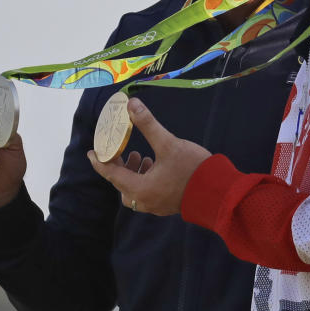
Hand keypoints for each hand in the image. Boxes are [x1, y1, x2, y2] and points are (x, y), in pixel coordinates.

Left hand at [87, 98, 210, 215]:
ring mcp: (156, 206)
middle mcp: (144, 201)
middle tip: (123, 150)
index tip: (90, 153)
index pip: (111, 174)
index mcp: (139, 188)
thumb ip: (148, 124)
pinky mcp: (167, 205)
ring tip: (142, 156)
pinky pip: (147, 193)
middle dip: (119, 166)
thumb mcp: (168, 143)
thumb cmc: (192, 169)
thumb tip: (131, 104)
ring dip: (134, 173)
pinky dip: (145, 179)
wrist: (219, 192)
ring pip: (134, 190)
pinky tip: (157, 165)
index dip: (99, 161)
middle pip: (122, 184)